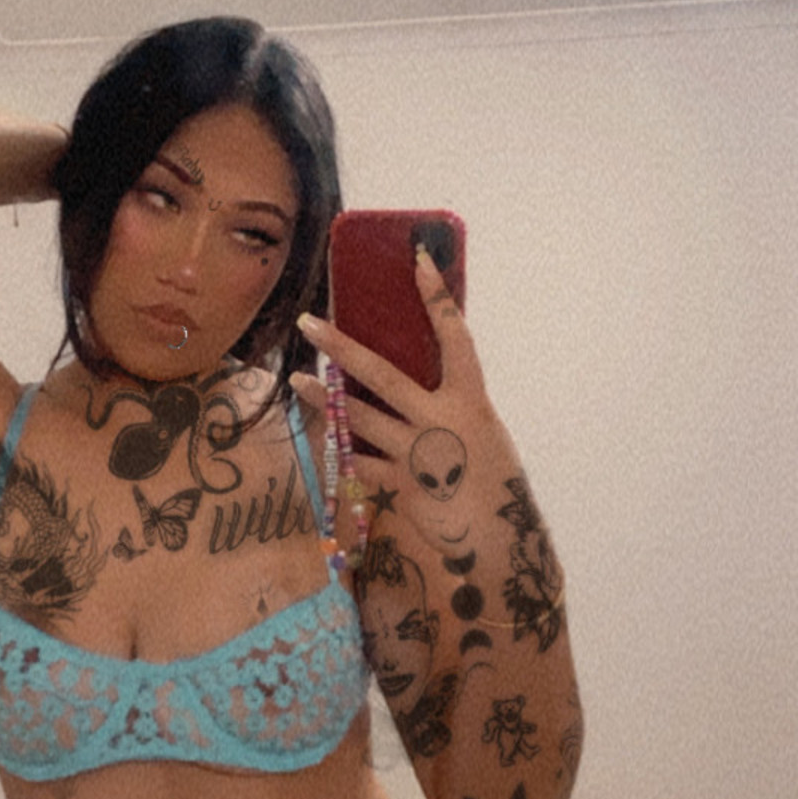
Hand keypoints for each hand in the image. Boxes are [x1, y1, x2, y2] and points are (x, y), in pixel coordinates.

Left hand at [292, 247, 512, 551]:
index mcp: (471, 400)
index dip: (436, 297)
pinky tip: (322, 435)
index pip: (454, 336)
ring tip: (298, 379)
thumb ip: (449, 405)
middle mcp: (441, 421)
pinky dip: (342, 448)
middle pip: (382, 375)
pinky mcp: (401, 485)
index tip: (417, 260)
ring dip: (324, 399)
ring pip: (358, 418)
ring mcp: (417, 454)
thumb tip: (419, 379)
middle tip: (310, 322)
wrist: (499, 537)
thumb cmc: (494, 480)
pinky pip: (361, 461)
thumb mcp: (482, 431)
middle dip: (342, 347)